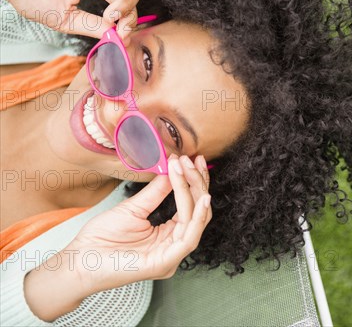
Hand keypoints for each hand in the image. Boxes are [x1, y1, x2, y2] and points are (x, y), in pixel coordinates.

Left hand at [67, 154, 211, 293]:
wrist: (79, 261)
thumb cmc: (101, 240)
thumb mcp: (133, 208)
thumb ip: (156, 192)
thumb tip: (172, 168)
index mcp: (168, 236)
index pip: (190, 207)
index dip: (193, 182)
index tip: (191, 159)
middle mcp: (174, 247)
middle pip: (198, 213)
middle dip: (198, 184)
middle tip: (194, 161)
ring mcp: (171, 256)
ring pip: (196, 221)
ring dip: (196, 193)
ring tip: (191, 171)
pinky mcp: (165, 262)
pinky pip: (188, 237)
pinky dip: (197, 216)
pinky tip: (201, 198)